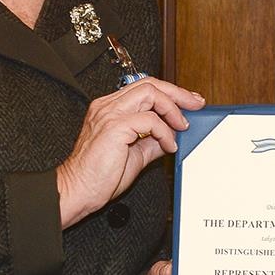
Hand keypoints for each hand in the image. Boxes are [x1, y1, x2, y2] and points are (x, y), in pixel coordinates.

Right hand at [57, 77, 206, 226]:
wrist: (78, 190)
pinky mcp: (114, 127)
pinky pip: (150, 120)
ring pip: (151, 93)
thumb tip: (172, 135)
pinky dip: (165, 132)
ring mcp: (109, 114)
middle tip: (195, 105)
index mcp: (110, 109)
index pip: (145, 88)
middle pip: (150, 84)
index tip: (189, 102)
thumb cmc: (98, 176)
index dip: (170, 93)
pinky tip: (167, 145)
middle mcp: (108, 106)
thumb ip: (152, 141)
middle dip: (178, 93)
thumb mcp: (135, 154)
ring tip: (181, 127)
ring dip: (172, 109)